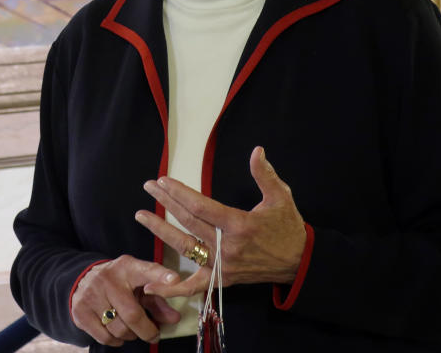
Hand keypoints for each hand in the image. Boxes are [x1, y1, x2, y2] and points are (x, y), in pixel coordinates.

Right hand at [71, 255, 181, 344]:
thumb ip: (158, 301)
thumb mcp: (139, 285)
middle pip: (133, 314)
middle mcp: (108, 278)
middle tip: (153, 335)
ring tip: (131, 329)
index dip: (161, 275)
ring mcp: (91, 294)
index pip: (147, 270)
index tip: (175, 281)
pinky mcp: (80, 310)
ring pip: (119, 329)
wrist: (84, 279)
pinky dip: (115, 340)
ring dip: (130, 335)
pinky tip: (116, 332)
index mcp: (128, 267)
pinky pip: (104, 337)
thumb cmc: (120, 284)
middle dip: (147, 330)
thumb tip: (175, 319)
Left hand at [135, 147, 306, 297]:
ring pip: (184, 247)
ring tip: (141, 215)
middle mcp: (226, 247)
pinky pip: (194, 286)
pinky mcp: (221, 279)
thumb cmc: (288, 228)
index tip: (163, 181)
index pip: (201, 207)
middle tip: (149, 186)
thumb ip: (265, 175)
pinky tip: (151, 286)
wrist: (300, 264)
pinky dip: (172, 289)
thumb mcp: (281, 197)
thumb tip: (257, 150)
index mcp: (238, 225)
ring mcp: (221, 265)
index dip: (180, 193)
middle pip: (188, 222)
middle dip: (166, 202)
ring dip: (160, 230)